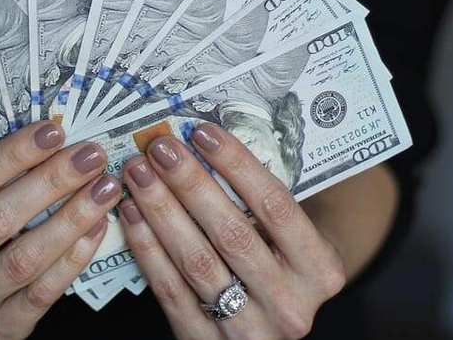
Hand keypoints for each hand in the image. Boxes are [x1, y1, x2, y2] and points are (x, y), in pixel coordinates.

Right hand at [0, 121, 121, 338]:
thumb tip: (55, 139)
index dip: (12, 156)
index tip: (53, 131)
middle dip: (50, 184)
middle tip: (89, 156)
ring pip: (22, 261)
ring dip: (70, 220)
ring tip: (102, 189)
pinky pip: (41, 295)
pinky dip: (73, 258)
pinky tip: (96, 227)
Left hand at [117, 123, 345, 339]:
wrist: (274, 327)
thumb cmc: (282, 264)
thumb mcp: (292, 239)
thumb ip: (260, 204)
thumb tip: (202, 144)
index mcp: (320, 270)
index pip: (275, 206)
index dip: (236, 165)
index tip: (202, 132)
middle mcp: (290, 305)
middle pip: (232, 233)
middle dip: (189, 183)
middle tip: (159, 147)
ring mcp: (249, 330)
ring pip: (196, 262)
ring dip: (161, 210)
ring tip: (139, 173)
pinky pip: (170, 290)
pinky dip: (147, 247)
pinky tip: (132, 213)